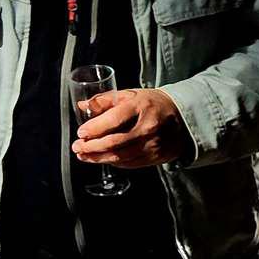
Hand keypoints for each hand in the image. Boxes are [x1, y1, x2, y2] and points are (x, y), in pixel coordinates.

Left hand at [72, 88, 189, 168]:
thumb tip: (82, 105)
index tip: (80, 133)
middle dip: (91, 147)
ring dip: (98, 158)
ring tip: (83, 155)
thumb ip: (105, 100)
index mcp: (141, 106)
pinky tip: (100, 158)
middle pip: (115, 142)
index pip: (114, 120)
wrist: (181, 117)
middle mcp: (148, 127)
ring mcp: (153, 144)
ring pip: (120, 156)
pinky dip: (112, 162)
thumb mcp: (129, 95)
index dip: (94, 128)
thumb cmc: (150, 104)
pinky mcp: (155, 157)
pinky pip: (129, 163)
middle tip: (77, 147)